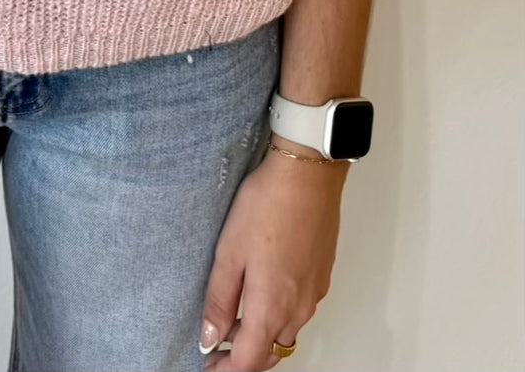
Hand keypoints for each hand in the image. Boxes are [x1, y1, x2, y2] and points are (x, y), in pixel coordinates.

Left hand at [200, 144, 346, 370]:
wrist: (306, 176)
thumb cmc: (265, 208)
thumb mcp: (228, 253)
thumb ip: (219, 300)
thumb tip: (210, 337)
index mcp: (272, 308)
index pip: (249, 361)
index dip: (225, 368)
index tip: (208, 362)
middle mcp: (298, 309)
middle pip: (270, 352)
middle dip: (243, 356)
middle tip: (217, 344)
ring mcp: (314, 294)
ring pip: (286, 332)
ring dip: (260, 334)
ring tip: (233, 315)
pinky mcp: (320, 276)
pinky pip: (298, 310)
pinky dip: (277, 314)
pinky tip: (260, 290)